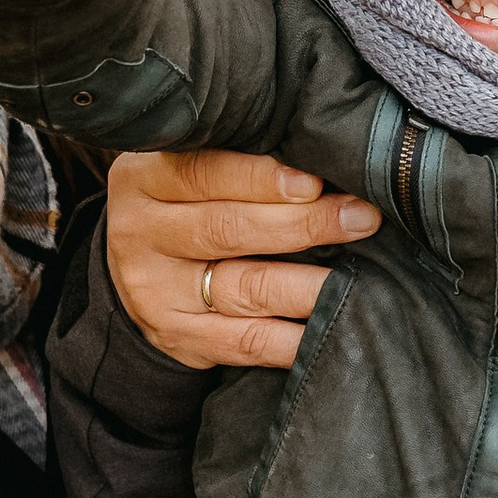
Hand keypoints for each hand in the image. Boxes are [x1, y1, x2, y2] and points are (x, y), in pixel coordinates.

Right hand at [108, 148, 379, 369]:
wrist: (136, 267)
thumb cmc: (183, 201)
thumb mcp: (187, 164)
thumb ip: (237, 156)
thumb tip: (321, 159)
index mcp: (143, 180)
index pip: (202, 174)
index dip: (260, 178)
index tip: (314, 181)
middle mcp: (140, 235)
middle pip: (227, 230)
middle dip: (303, 225)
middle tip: (360, 219)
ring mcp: (155, 293)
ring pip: (242, 289)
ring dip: (307, 285)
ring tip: (356, 277)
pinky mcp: (177, 338)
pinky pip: (244, 342)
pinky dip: (292, 339)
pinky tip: (329, 325)